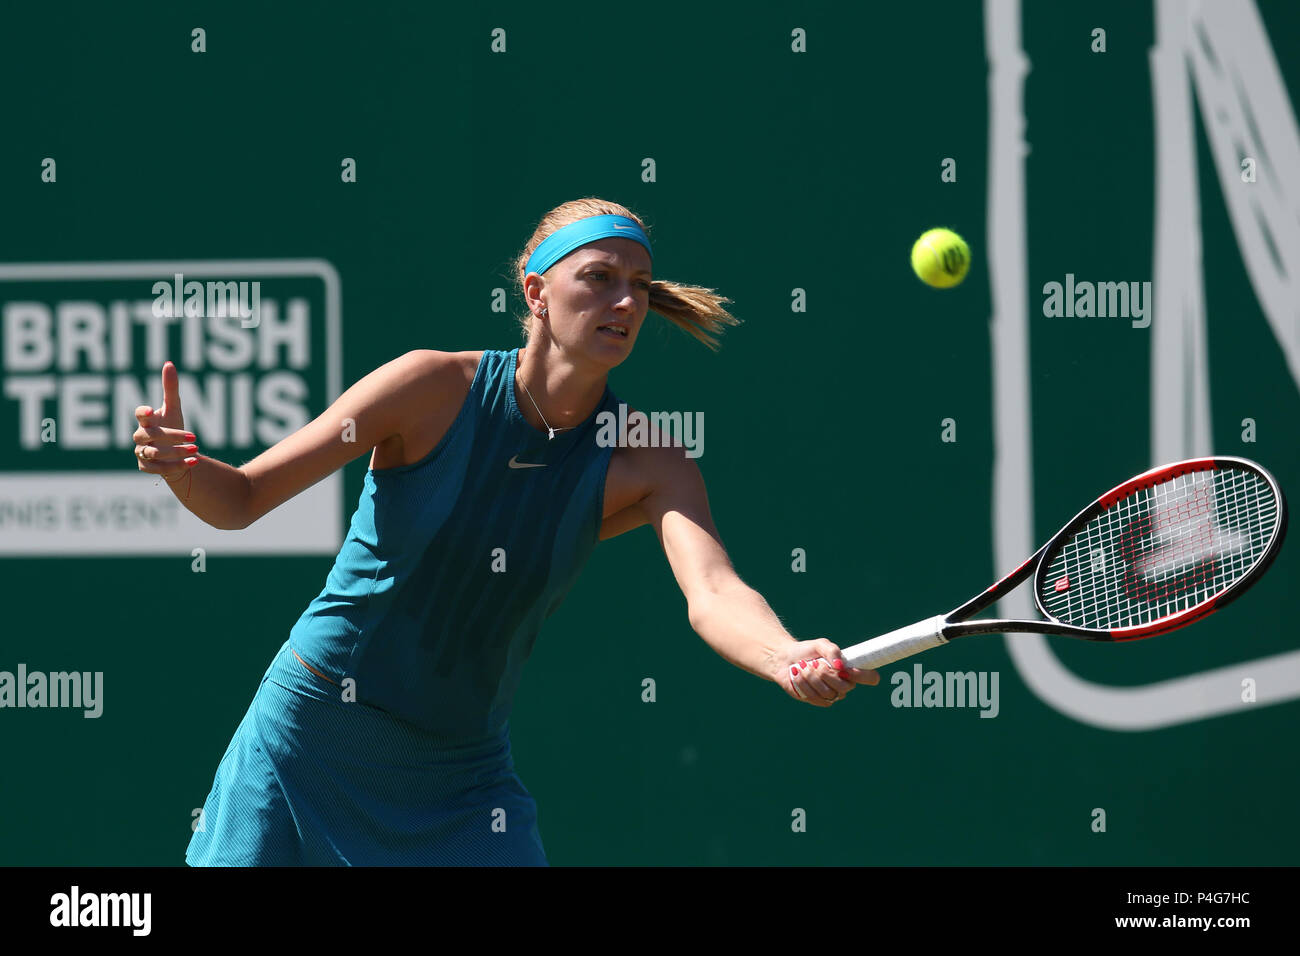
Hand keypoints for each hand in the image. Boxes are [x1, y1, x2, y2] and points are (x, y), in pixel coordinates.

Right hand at [133, 361, 198, 478]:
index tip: (151, 411)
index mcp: (146, 421)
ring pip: (155, 454)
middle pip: (149, 436)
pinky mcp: (147, 468)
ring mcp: (142, 453)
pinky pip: (160, 469)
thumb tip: (169, 363)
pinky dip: (177, 466)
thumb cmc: (170, 426)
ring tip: (196, 450)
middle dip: (171, 436)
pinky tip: (194, 462)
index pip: (139, 415)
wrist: (173, 453)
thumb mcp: (173, 408)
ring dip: (176, 452)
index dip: (143, 413)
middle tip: (195, 436)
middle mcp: (141, 437)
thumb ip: (170, 388)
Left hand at [776, 639, 878, 707]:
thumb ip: (833, 651)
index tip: (847, 670)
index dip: (864, 676)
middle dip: (827, 674)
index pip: (870, 677)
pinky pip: (814, 697)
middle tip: (815, 663)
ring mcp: (830, 694)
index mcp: (849, 671)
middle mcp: (843, 685)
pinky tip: (797, 675)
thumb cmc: (808, 651)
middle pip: (845, 688)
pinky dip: (803, 683)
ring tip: (804, 667)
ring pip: (828, 693)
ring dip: (812, 677)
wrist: (786, 658)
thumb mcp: (821, 644)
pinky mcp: (816, 700)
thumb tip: (840, 666)